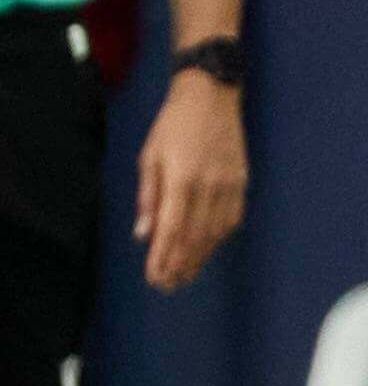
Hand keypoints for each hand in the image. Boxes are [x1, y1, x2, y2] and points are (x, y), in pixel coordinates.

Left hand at [137, 70, 248, 290]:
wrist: (211, 99)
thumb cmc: (172, 126)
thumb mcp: (149, 156)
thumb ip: (148, 196)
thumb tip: (143, 234)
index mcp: (181, 179)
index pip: (172, 229)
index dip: (164, 257)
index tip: (154, 277)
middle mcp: (209, 187)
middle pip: (195, 237)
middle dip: (179, 265)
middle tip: (166, 286)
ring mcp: (229, 187)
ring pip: (214, 234)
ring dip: (198, 258)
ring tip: (183, 276)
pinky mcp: (242, 185)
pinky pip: (230, 221)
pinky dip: (216, 240)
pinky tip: (205, 251)